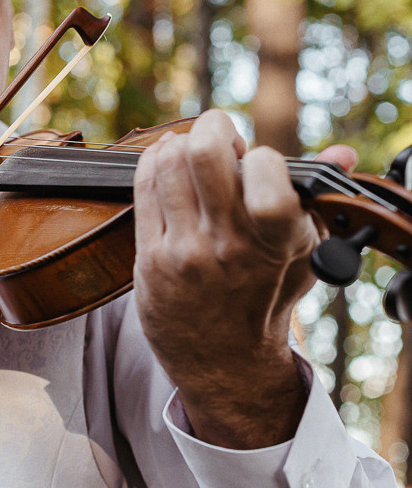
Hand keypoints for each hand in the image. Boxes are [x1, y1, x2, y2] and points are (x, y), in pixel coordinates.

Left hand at [132, 110, 355, 448]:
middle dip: (214, 127)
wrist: (225, 360)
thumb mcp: (304, 253)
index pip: (268, 178)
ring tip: (192, 150)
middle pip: (205, 154)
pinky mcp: (150, 258)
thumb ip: (318, 200)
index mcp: (275, 244)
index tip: (259, 160)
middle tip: (220, 135)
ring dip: (181, 143)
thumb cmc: (267, 295)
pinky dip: (154, 161)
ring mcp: (185, 253)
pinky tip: (166, 161)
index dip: (262, 155)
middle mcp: (228, 247)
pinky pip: (144, 188)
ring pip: (169, 163)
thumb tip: (342, 153)